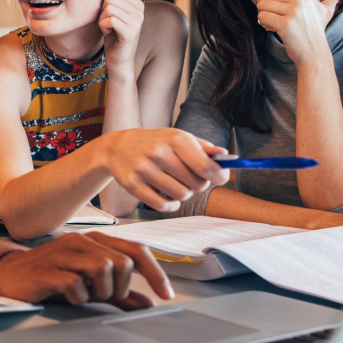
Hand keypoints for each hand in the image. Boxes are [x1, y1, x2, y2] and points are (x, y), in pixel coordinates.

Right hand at [0, 232, 172, 308]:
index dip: (155, 272)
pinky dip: (78, 297)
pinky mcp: (48, 270)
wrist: (8, 273)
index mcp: (94, 240)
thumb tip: (147, 303)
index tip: (165, 295)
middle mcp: (81, 241)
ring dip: (101, 292)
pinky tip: (69, 296)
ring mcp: (64, 253)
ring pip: (104, 269)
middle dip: (120, 288)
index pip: (136, 250)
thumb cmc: (51, 275)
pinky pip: (77, 285)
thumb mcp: (89, 283)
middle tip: (105, 297)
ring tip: (86, 295)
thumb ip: (119, 292)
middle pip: (123, 262)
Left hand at [98, 0, 143, 79]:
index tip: (109, 17)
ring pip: (108, 8)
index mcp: (138, 5)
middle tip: (106, 24)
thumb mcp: (114, 15)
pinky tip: (108, 33)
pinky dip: (103, 26)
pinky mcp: (130, 33)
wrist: (119, 61)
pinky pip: (110, 20)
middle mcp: (140, 12)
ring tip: (108, 29)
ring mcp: (137, 22)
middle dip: (102, 11)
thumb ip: (112, 1)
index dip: (105, 3)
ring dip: (102, 20)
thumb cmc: (113, 37)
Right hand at [98, 128, 229, 212]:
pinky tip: (168, 197)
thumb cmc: (153, 142)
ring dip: (184, 194)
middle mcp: (159, 153)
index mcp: (175, 139)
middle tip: (192, 179)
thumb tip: (225, 156)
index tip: (221, 177)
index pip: (205, 166)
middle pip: (197, 184)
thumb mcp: (177, 137)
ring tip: (177, 185)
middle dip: (199, 184)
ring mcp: (144, 170)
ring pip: (181, 196)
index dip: (219, 176)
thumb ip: (202, 147)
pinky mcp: (133, 185)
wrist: (116, 147)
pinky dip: (171, 205)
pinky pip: (163, 206)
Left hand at [255, 0, 342, 66]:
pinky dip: (263, 24)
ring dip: (264, 17)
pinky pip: (262, 16)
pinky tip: (273, 29)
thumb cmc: (315, 31)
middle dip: (266, 10)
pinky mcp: (285, 24)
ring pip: (261, 6)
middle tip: (275, 21)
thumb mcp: (327, 9)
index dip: (273, 5)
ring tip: (274, 25)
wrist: (314, 53)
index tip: (283, 15)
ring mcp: (293, 11)